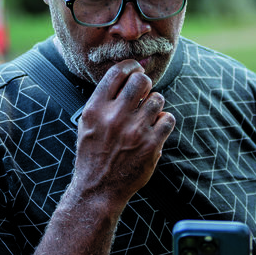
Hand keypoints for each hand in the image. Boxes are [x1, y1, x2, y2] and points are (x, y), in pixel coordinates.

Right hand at [72, 60, 174, 204]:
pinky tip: (155, 128)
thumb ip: (104, 100)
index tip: (135, 68)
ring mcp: (134, 131)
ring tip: (147, 115)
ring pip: (158, 99)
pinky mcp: (151, 145)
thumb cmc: (93, 153)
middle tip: (143, 93)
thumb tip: (126, 75)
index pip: (117, 73)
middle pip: (141, 80)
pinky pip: (168, 119)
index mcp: (95, 109)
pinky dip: (164, 121)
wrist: (98, 188)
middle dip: (145, 83)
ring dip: (154, 104)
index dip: (130, 66)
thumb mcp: (87, 123)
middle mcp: (114, 117)